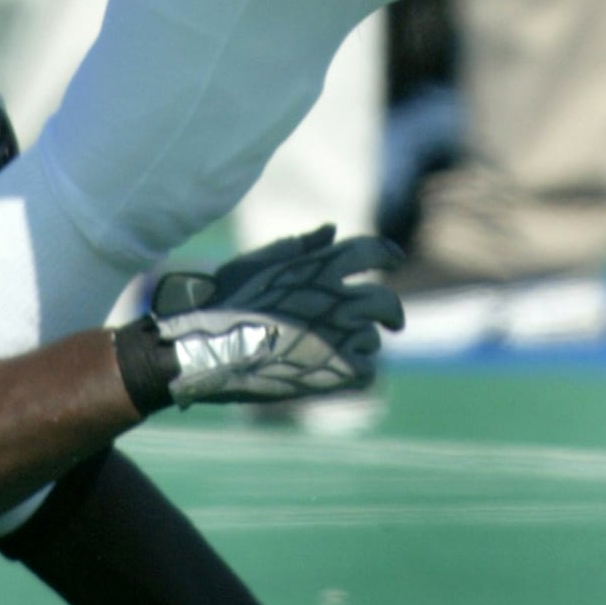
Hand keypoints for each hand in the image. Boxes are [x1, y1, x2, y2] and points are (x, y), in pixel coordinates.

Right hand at [150, 224, 403, 405]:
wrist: (211, 349)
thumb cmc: (227, 302)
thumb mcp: (261, 262)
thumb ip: (301, 246)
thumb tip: (333, 230)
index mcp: (322, 266)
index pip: (372, 251)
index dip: (387, 254)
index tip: (394, 260)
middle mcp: (339, 296)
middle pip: (384, 302)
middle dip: (390, 313)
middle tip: (393, 323)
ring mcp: (341, 335)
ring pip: (371, 339)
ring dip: (359, 345)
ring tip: (333, 352)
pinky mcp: (339, 370)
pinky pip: (365, 372)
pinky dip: (354, 373)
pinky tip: (334, 373)